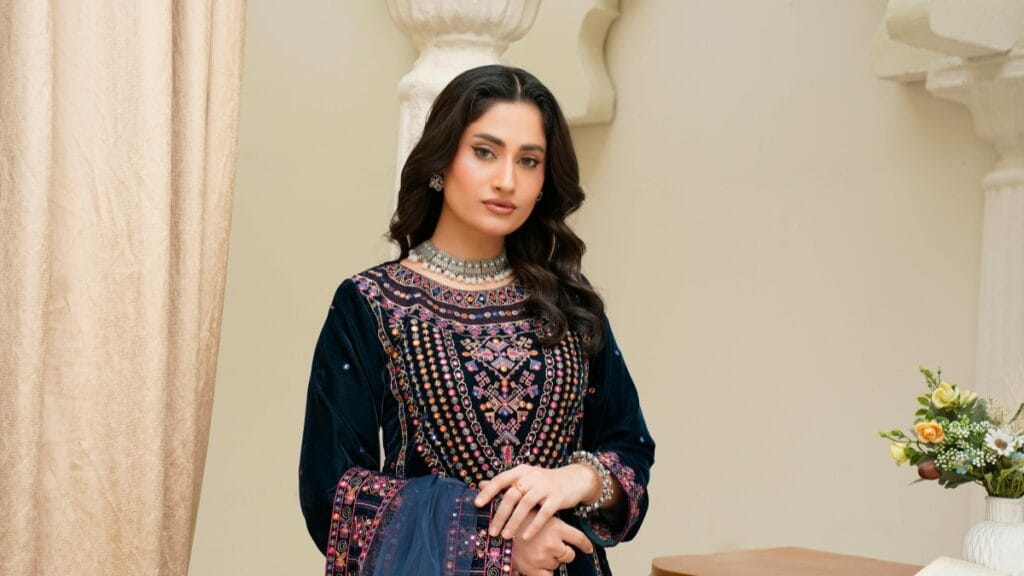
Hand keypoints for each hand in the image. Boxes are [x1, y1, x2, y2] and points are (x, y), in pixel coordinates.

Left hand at [474, 463, 599, 539]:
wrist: (575, 479)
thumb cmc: (545, 482)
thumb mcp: (526, 477)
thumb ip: (506, 482)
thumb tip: (480, 485)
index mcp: (522, 471)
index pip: (501, 479)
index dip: (488, 491)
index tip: (477, 504)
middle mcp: (532, 476)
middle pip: (512, 495)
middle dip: (500, 514)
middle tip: (492, 530)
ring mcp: (546, 486)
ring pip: (526, 504)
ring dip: (514, 522)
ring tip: (506, 536)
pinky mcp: (558, 497)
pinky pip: (544, 513)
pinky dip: (534, 526)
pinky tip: (526, 537)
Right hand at [510, 510, 593, 575]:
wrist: (496, 528)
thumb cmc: (518, 517)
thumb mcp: (539, 513)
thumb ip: (554, 521)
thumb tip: (561, 528)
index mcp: (556, 527)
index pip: (579, 539)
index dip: (586, 545)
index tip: (589, 549)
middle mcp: (552, 543)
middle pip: (569, 555)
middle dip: (562, 553)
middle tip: (549, 546)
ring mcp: (543, 558)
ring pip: (556, 565)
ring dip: (550, 561)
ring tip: (535, 551)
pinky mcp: (533, 569)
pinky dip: (545, 573)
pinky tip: (540, 568)